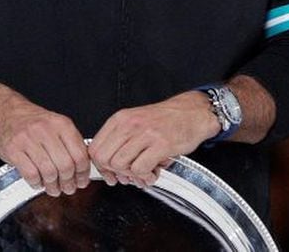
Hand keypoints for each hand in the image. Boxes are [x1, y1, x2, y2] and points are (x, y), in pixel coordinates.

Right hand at [0, 93, 91, 196]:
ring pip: (49, 172)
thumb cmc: (34, 122)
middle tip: (68, 188)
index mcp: (62, 124)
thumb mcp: (58, 125)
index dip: (83, 173)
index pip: (80, 154)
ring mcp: (29, 139)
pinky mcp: (14, 150)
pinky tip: (38, 183)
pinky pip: (30, 174)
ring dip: (53, 185)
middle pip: (65, 165)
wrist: (7, 113)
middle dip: (68, 182)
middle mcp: (46, 130)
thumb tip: (84, 166)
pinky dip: (36, 183)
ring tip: (53, 188)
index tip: (82, 180)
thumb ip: (71, 143)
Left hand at [89, 91, 219, 186]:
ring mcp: (145, 133)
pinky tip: (154, 172)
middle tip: (128, 174)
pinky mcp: (161, 144)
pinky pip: (140, 169)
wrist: (193, 112)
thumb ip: (119, 140)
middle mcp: (130, 124)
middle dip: (115, 173)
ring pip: (120, 165)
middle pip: (104, 159)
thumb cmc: (167, 119)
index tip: (110, 173)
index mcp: (121, 119)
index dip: (100, 166)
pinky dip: (146, 177)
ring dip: (132, 176)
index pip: (94, 148)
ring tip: (144, 173)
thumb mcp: (136, 121)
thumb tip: (106, 166)